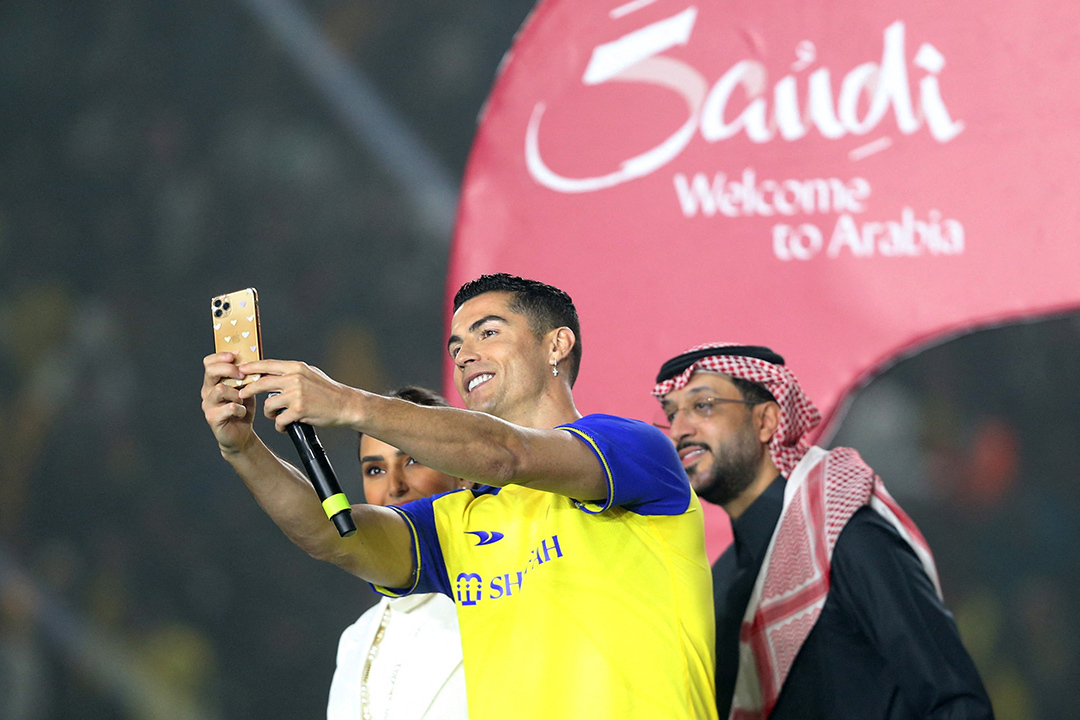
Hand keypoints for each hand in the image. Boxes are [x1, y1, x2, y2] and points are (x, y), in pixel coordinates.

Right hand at [201, 352, 255, 453]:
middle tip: (242, 375)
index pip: (209, 362)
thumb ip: (246, 376)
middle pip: (211, 371)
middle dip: (229, 370)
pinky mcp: (212, 417)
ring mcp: (208, 404)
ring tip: (242, 400)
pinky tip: (242, 412)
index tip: (235, 356)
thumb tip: (253, 360)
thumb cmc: (243, 408)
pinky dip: (240, 409)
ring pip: (220, 389)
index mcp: (214, 381)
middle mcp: (207, 391)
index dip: (220, 356)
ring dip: (237, 393)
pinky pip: (229, 407)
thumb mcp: (246, 388)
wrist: (241, 433)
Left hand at [237, 359, 361, 432]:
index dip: (251, 367)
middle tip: (241, 394)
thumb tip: (273, 371)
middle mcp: (295, 379)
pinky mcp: (298, 410)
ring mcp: (296, 394)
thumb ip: (292, 372)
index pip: (268, 365)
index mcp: (296, 368)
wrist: (346, 404)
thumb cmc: (329, 391)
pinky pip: (279, 420)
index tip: (240, 371)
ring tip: (277, 416)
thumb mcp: (310, 374)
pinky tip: (285, 426)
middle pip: (261, 383)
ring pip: (269, 404)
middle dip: (248, 390)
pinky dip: (280, 425)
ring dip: (270, 413)